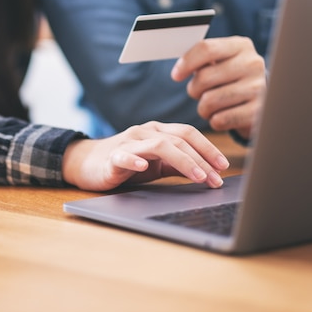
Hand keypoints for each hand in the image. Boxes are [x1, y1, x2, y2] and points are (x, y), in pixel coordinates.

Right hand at [61, 121, 228, 191]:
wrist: (87, 163)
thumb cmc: (125, 164)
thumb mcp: (156, 164)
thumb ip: (178, 165)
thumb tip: (208, 172)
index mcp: (158, 131)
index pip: (188, 133)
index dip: (208, 148)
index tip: (224, 166)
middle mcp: (145, 132)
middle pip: (179, 139)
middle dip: (202, 160)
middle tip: (216, 179)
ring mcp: (129, 142)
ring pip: (159, 146)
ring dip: (183, 161)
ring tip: (198, 177)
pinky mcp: (112, 157)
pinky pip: (124, 156)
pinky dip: (135, 160)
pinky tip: (144, 168)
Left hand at [171, 36, 265, 139]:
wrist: (261, 99)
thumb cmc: (230, 78)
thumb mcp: (221, 61)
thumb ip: (202, 60)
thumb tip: (178, 71)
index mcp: (241, 46)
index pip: (206, 49)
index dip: (186, 63)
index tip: (176, 75)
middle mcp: (253, 64)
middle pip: (204, 77)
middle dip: (194, 90)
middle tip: (200, 93)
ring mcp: (258, 88)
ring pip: (210, 101)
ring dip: (203, 108)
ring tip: (211, 105)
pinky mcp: (258, 112)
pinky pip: (221, 120)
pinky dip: (215, 121)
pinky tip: (222, 115)